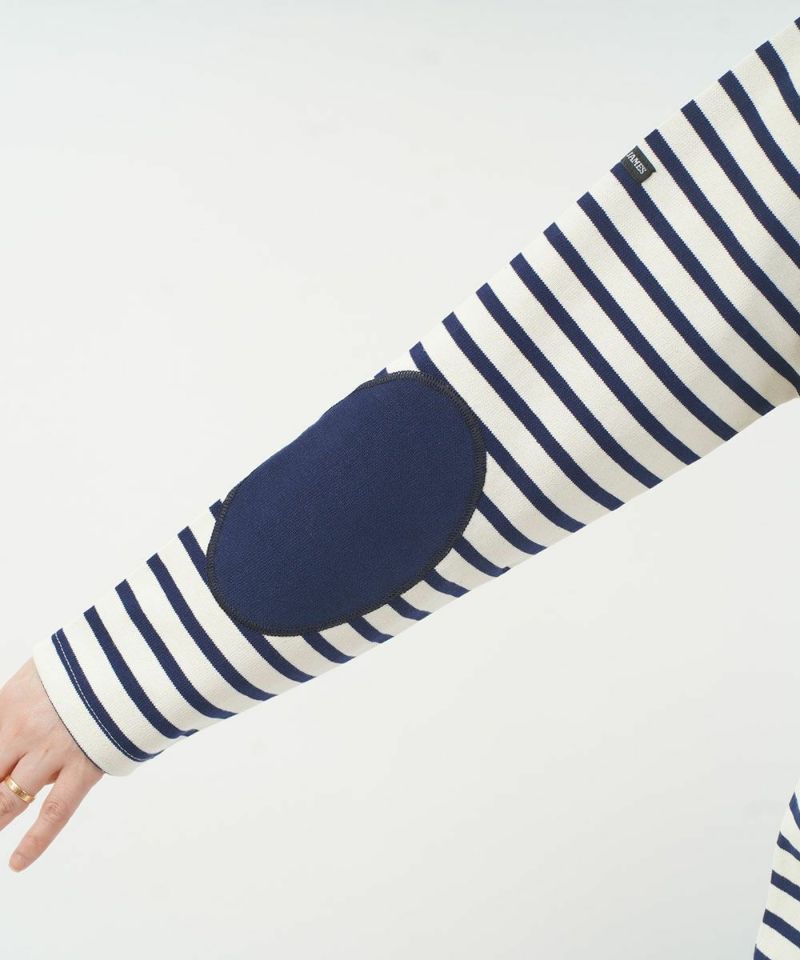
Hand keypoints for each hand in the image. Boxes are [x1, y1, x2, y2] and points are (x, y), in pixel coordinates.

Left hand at [0, 657, 103, 870]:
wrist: (137, 658)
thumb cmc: (91, 661)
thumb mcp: (40, 673)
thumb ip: (18, 704)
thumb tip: (11, 724)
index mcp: (9, 703)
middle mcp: (23, 730)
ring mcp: (52, 751)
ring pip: (8, 799)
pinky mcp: (84, 766)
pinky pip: (55, 811)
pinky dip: (35, 841)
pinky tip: (17, 862)